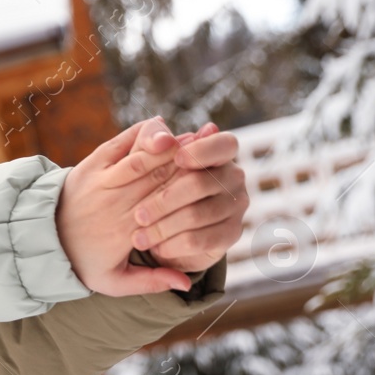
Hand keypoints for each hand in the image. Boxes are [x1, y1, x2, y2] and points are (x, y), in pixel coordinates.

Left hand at [57, 117, 200, 295]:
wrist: (41, 241)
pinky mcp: (90, 165)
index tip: (214, 178)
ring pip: (141, 158)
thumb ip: (151, 282)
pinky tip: (164, 132)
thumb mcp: (112, 282)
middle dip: (187, 163)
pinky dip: (142, 136)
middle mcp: (114, 204)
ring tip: (193, 139)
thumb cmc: (83, 262)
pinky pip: (119, 144)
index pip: (165, 206)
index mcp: (126, 231)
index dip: (191, 189)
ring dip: (170, 147)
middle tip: (213, 151)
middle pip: (159, 179)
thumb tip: (187, 286)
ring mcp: (101, 182)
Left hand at [135, 122, 249, 271]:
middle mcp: (234, 177)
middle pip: (199, 184)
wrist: (169, 233)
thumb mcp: (149, 166)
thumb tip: (159, 126)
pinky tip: (156, 247)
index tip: (176, 159)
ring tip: (138, 238)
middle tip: (138, 215)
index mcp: (220, 154)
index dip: (201, 150)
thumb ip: (152, 144)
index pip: (224, 144)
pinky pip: (200, 240)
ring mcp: (237, 206)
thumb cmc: (157, 190)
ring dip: (162, 228)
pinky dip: (173, 245)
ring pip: (196, 215)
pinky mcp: (232, 233)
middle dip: (163, 201)